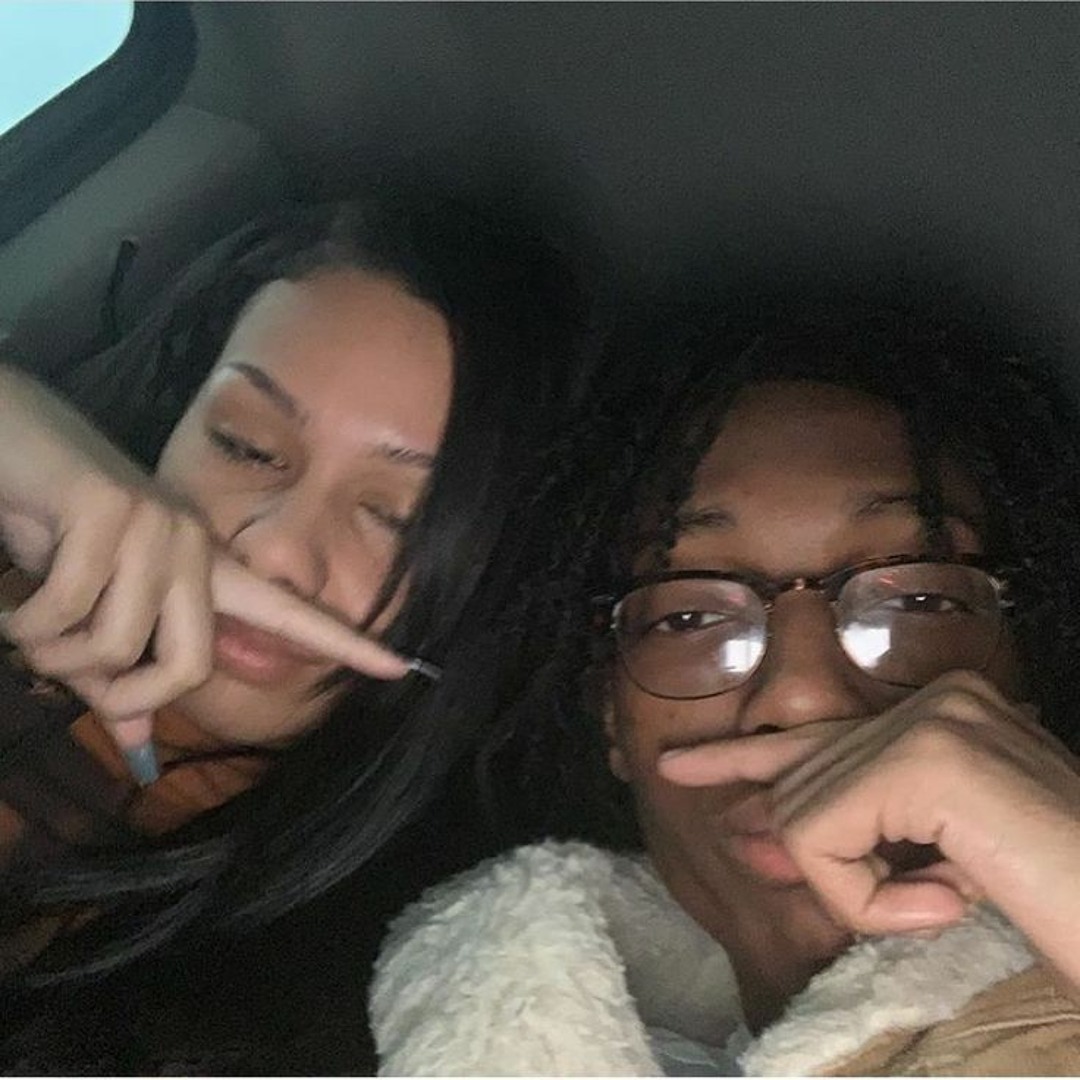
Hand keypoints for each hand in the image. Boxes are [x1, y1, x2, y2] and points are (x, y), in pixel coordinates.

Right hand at [0, 366, 417, 752]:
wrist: (7, 443)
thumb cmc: (52, 535)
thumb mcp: (93, 616)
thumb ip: (123, 678)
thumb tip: (142, 749)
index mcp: (204, 572)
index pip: (288, 613)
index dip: (344, 644)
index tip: (404, 669)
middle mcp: (196, 548)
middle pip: (193, 669)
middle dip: (118, 691)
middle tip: (65, 663)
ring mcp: (160, 526)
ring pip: (120, 649)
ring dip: (54, 652)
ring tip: (31, 616)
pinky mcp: (110, 511)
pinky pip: (66, 615)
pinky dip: (25, 624)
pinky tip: (16, 594)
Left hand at [658, 671, 1079, 988]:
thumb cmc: (1053, 899)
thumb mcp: (940, 854)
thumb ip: (861, 827)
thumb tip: (755, 830)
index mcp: (947, 711)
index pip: (820, 729)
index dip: (743, 756)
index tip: (682, 767)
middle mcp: (939, 700)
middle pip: (805, 776)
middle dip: (795, 839)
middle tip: (799, 861)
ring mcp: (934, 722)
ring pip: (807, 817)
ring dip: (862, 890)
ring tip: (952, 899)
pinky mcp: (927, 761)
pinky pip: (824, 840)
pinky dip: (867, 898)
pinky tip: (952, 901)